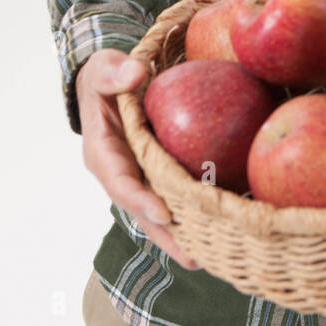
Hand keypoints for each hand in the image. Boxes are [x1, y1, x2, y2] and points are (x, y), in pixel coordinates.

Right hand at [75, 49, 199, 270]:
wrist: (108, 84)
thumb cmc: (106, 77)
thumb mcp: (104, 68)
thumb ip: (115, 72)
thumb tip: (135, 74)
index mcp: (103, 154)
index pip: (120, 183)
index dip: (140, 201)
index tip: (165, 213)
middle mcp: (120, 175)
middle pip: (143, 212)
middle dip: (168, 236)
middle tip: (196, 257)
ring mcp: (139, 179)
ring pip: (160, 213)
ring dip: (183, 235)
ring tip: (213, 257)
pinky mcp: (157, 176)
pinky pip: (174, 197)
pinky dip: (193, 213)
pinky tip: (222, 225)